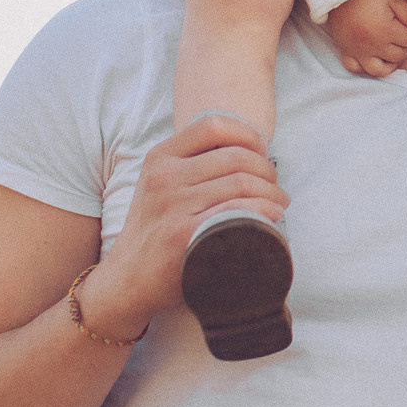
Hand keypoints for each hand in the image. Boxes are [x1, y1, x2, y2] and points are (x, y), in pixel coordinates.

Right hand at [79, 112, 286, 337]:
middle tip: (276, 187)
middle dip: (268, 170)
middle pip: (236, 156)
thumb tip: (246, 150)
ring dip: (273, 192)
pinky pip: (238, 211)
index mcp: (159, 158)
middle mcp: (164, 178)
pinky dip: (265, 210)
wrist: (127, 281)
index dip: (248, 135)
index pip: (213, 125)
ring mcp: (173, 207)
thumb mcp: (159, 186)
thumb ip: (190, 164)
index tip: (263, 154)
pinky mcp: (185, 236)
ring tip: (279, 204)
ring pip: (242, 182)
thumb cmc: (155, 232)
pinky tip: (272, 216)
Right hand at [323, 0, 406, 77]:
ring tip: (389, 51)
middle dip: (401, 45)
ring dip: (388, 63)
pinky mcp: (345, 51)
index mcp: (385, 30)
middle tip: (395, 32)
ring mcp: (357, 51)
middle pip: (397, 56)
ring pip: (379, 71)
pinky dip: (364, 68)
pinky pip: (355, 69)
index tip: (401, 21)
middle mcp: (371, 45)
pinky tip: (371, 57)